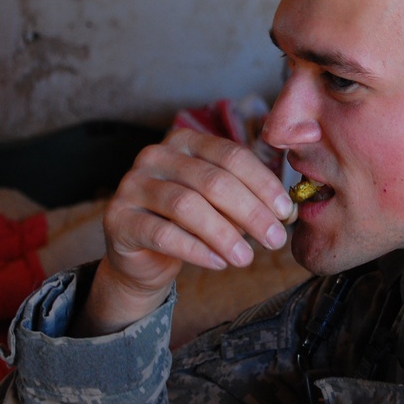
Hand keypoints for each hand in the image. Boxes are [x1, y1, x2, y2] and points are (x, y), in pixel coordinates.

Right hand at [71, 128, 294, 335]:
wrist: (142, 257)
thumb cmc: (189, 223)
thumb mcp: (221, 205)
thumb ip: (247, 200)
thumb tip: (285, 212)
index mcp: (186, 141)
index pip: (231, 155)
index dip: (262, 183)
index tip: (285, 211)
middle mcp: (156, 156)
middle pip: (213, 180)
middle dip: (251, 212)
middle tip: (275, 239)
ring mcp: (132, 185)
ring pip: (187, 206)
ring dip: (224, 234)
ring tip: (247, 258)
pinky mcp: (118, 218)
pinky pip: (163, 234)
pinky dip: (196, 249)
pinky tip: (219, 262)